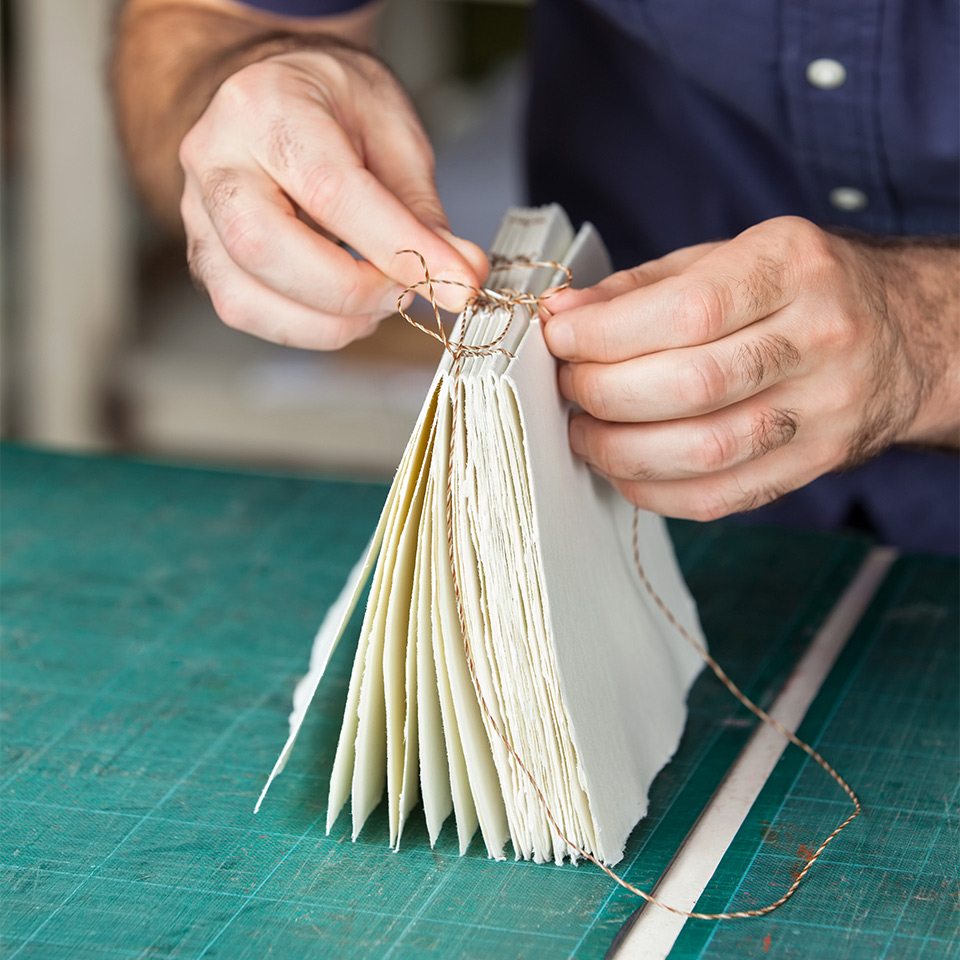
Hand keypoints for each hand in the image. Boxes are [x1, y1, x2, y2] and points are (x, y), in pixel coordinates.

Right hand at [179, 43, 486, 349]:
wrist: (273, 98)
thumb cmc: (332, 107)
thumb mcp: (391, 130)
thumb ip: (421, 208)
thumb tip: (461, 275)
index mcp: (264, 106)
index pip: (332, 192)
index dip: (402, 250)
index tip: (460, 284)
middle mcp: (215, 160)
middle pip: (268, 249)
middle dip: (355, 292)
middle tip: (410, 292)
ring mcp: (197, 214)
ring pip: (248, 297)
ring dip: (332, 321)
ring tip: (381, 298)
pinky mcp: (204, 258)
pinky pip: (247, 313)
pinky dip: (308, 328)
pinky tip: (346, 309)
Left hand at [542, 216, 958, 520]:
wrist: (903, 332)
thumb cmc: (796, 289)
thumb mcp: (727, 259)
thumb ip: (641, 288)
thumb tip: (563, 315)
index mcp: (794, 267)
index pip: (686, 312)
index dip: (605, 336)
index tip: (559, 340)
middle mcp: (820, 338)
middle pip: (691, 386)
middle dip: (603, 393)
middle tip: (569, 387)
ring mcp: (824, 409)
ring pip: (704, 451)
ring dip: (621, 450)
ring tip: (586, 432)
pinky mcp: (816, 462)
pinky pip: (722, 497)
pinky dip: (655, 491)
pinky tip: (626, 469)